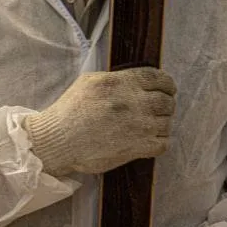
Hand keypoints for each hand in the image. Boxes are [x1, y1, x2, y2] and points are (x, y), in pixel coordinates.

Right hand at [22, 68, 174, 176]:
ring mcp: (137, 126)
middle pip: (166, 101)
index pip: (157, 78)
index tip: (168, 88)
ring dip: (162, 123)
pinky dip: (160, 141)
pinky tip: (150, 140)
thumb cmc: (70, 110)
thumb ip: (115, 78)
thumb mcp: (89, 81)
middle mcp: (132, 102)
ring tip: (152, 125)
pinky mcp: (137, 148)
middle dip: (166, 104)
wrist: (58, 141)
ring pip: (167, 122)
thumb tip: (136, 80)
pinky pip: (163, 143)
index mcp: (120, 83)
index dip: (167, 83)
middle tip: (160, 109)